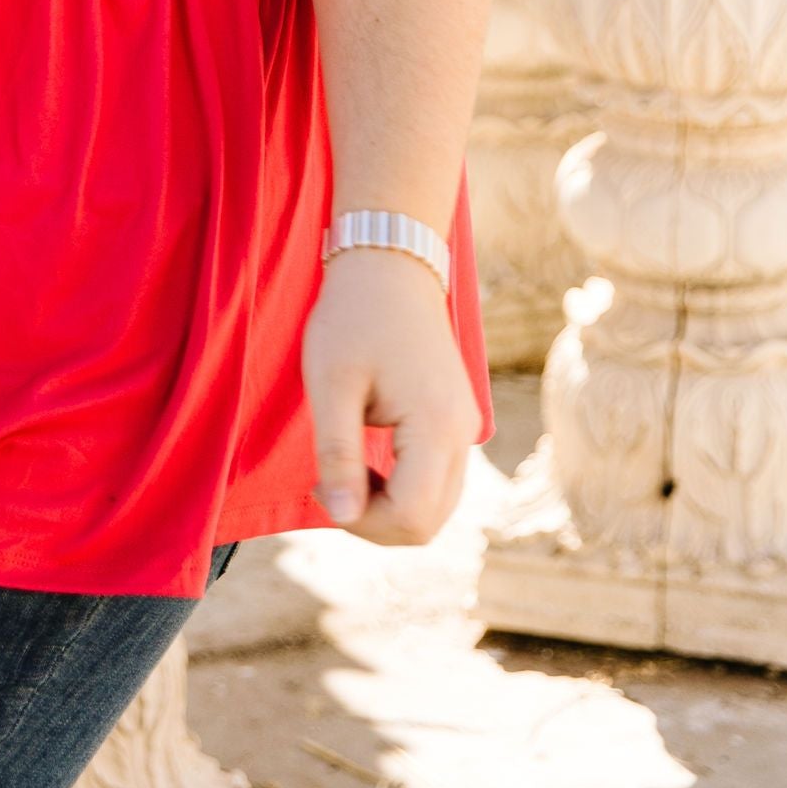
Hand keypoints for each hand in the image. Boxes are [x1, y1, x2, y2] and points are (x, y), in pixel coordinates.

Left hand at [301, 245, 476, 543]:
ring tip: (346, 469)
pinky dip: (404, 488)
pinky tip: (368, 461)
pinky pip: (437, 482)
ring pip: (436, 508)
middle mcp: (463, 434)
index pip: (412, 517)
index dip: (362, 522)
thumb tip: (341, 516)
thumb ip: (338, 453)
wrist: (388, 265)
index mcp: (437, 426)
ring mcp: (465, 428)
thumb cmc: (352, 318)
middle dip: (374, 520)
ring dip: (389, 507)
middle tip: (328, 482)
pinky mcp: (456, 422)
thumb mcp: (331, 383)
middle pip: (428, 522)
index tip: (320, 486)